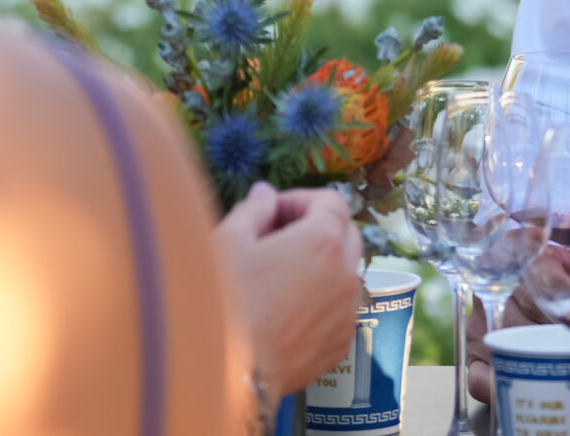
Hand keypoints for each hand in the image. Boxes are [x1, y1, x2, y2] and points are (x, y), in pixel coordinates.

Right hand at [215, 182, 364, 400]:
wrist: (226, 375)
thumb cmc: (223, 304)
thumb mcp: (228, 242)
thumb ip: (254, 209)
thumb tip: (266, 194)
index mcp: (323, 241)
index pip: (331, 201)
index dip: (300, 200)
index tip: (272, 212)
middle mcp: (345, 275)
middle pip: (346, 235)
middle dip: (315, 229)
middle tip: (275, 240)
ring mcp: (346, 313)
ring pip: (345, 274)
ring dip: (321, 266)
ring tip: (279, 278)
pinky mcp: (339, 346)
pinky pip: (339, 310)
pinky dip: (320, 302)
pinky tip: (285, 311)